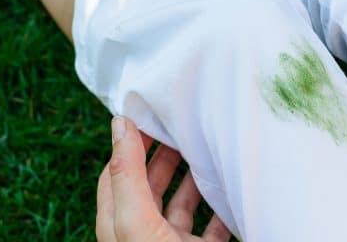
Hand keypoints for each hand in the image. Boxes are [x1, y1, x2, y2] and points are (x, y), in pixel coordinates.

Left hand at [97, 116, 231, 241]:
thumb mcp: (136, 221)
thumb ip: (128, 176)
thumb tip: (119, 124)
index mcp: (118, 225)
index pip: (116, 173)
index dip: (129, 144)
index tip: (149, 117)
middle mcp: (143, 233)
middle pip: (150, 184)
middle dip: (163, 154)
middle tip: (181, 128)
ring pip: (181, 203)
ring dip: (193, 178)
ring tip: (206, 150)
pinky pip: (213, 224)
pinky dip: (221, 206)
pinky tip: (229, 189)